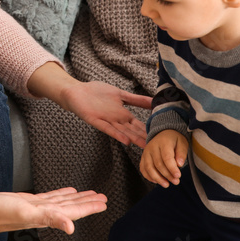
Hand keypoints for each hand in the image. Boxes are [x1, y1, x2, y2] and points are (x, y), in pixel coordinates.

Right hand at [0, 181, 106, 234]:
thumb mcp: (26, 213)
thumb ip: (50, 219)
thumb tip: (71, 227)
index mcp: (46, 216)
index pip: (73, 212)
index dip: (89, 208)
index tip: (102, 203)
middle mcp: (44, 213)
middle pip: (71, 207)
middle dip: (87, 203)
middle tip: (102, 198)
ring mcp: (36, 206)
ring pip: (62, 202)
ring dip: (76, 198)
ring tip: (89, 194)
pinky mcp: (27, 200)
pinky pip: (49, 197)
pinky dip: (60, 194)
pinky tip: (66, 191)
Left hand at [27, 62, 152, 147]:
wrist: (77, 91)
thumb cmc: (97, 92)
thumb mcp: (121, 94)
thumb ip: (137, 99)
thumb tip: (155, 100)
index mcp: (123, 114)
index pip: (139, 125)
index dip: (149, 131)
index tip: (162, 139)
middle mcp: (117, 120)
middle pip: (133, 131)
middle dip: (144, 139)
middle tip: (157, 149)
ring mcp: (107, 121)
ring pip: (123, 132)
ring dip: (133, 140)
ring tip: (145, 148)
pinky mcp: (96, 120)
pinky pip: (107, 129)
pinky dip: (117, 135)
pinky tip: (125, 142)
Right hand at [139, 130, 187, 187]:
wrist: (163, 133)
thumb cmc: (174, 140)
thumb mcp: (182, 142)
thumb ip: (182, 153)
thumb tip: (179, 164)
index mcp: (163, 142)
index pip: (166, 157)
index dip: (172, 168)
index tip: (178, 176)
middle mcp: (152, 147)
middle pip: (158, 164)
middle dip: (167, 175)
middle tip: (176, 182)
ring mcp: (146, 152)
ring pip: (149, 168)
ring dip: (157, 178)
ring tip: (166, 185)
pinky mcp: (142, 157)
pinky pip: (143, 169)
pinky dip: (149, 176)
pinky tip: (157, 181)